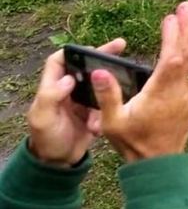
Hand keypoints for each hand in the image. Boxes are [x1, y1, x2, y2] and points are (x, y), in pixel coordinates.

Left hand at [26, 38, 126, 167]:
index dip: (72, 51)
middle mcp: (68, 90)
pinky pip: (107, 103)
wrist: (59, 163)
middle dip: (101, 56)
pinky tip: (107, 119)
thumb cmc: (47, 139)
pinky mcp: (94, 111)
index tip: (91, 48)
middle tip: (121, 45)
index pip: (59, 61)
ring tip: (124, 80)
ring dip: (109, 86)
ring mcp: (82, 101)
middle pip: (84, 67)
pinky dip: (110, 109)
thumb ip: (51, 97)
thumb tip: (68, 78)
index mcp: (52, 88)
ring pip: (99, 84)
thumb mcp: (43, 119)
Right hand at [91, 1, 187, 162]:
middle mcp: (180, 92)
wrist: (157, 166)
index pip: (170, 58)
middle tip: (187, 6)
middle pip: (187, 54)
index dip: (172, 37)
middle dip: (187, 29)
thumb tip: (99, 71)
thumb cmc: (133, 143)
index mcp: (160, 93)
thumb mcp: (112, 122)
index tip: (169, 17)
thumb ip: (107, 95)